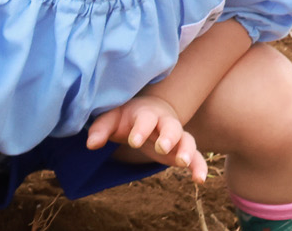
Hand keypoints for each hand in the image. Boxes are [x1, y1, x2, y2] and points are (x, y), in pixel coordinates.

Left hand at [85, 96, 206, 181]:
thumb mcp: (112, 118)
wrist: (149, 111)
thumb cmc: (127, 117)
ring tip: (183, 163)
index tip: (134, 141)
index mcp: (147, 114)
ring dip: (186, 151)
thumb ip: (101, 129)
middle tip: (162, 148)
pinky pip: (195, 157)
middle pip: (171, 127)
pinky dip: (199, 166)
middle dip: (168, 137)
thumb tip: (91, 144)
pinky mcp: (182, 150)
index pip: (145, 119)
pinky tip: (200, 180)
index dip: (140, 129)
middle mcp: (165, 123)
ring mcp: (176, 136)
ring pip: (187, 140)